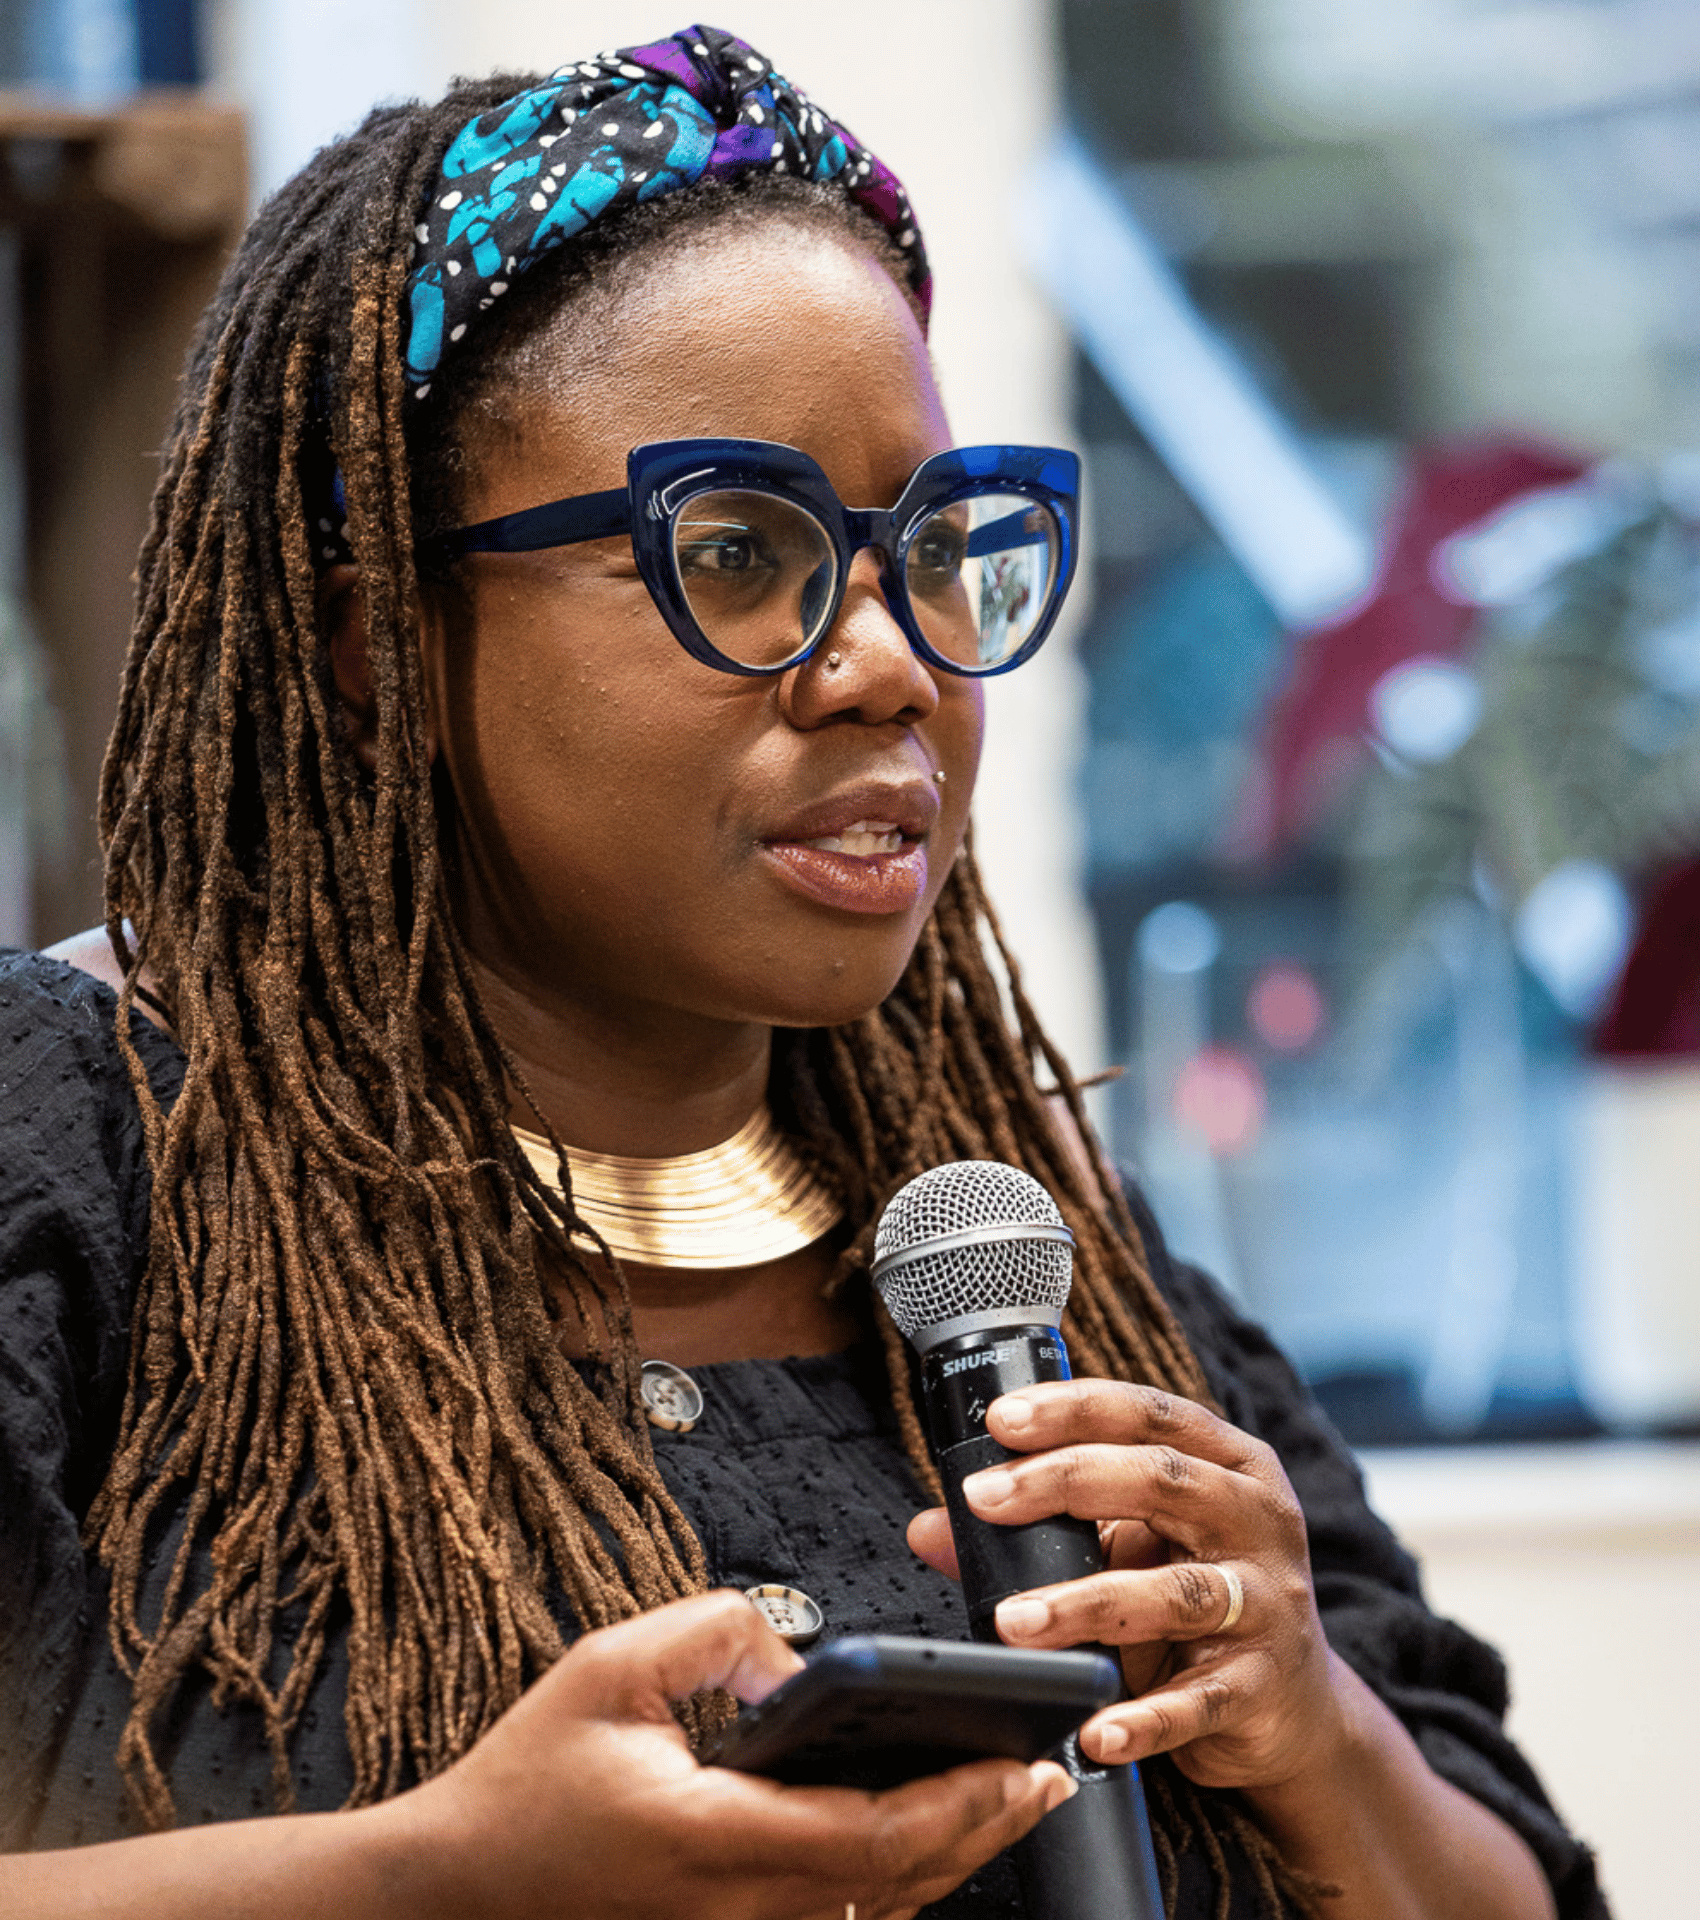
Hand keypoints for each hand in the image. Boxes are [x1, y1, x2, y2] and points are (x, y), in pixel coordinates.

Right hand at [388, 1589, 1073, 1919]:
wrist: (459, 1890)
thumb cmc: (529, 1780)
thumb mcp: (607, 1668)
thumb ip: (714, 1635)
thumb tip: (800, 1657)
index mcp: (716, 1838)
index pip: (873, 1836)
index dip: (961, 1805)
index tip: (1022, 1762)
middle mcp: (739, 1910)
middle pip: (897, 1887)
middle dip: (984, 1829)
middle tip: (1047, 1773)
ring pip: (876, 1916)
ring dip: (952, 1859)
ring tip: (1007, 1799)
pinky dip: (897, 1887)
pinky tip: (923, 1843)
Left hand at [906, 1382, 1346, 1795]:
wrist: (1290, 1709)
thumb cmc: (1192, 1603)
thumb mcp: (1124, 1551)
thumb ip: (1035, 1533)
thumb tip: (928, 1527)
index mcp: (1228, 1462)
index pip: (1148, 1413)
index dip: (1073, 1409)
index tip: (1000, 1420)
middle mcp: (1257, 1518)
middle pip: (1161, 1480)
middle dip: (1063, 1482)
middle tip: (985, 1499)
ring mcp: (1269, 1602)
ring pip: (1174, 1591)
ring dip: (1084, 1604)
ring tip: (1012, 1621)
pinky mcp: (1265, 1685)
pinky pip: (1199, 1700)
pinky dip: (1142, 1716)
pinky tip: (1091, 1727)